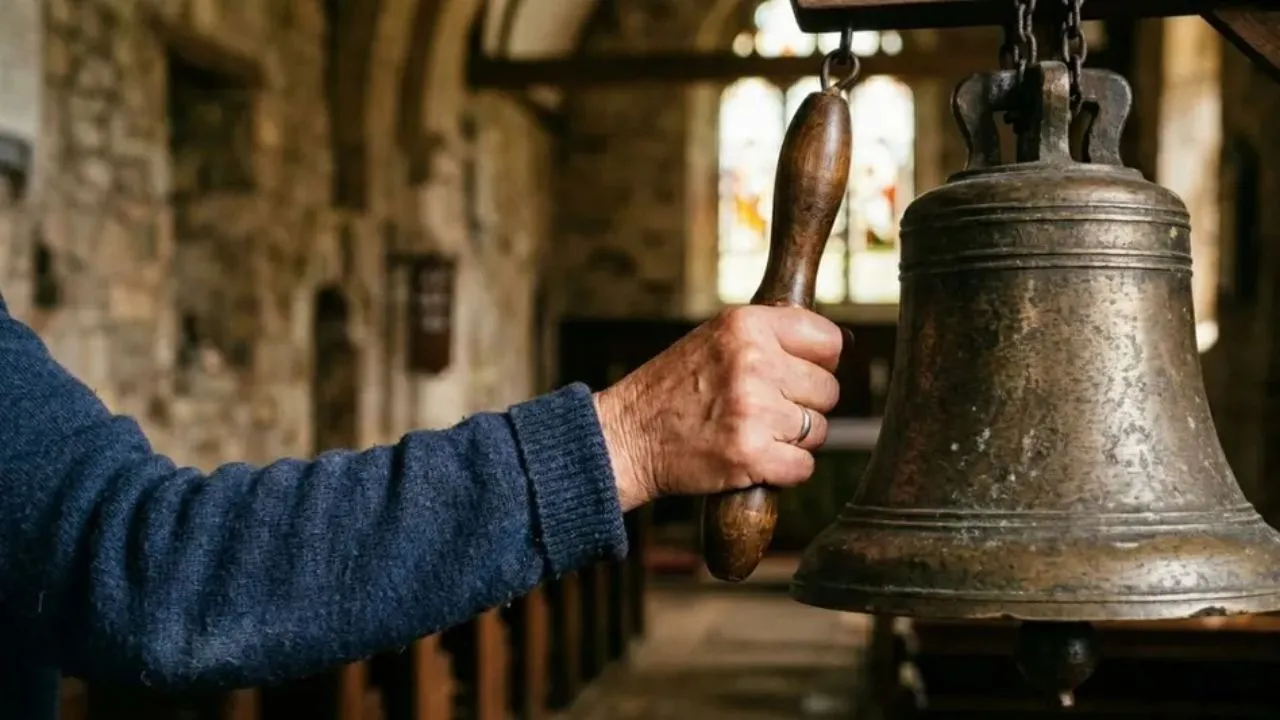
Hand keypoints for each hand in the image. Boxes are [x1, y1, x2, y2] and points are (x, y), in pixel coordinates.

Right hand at [594, 306, 846, 511]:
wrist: (626, 437)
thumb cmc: (672, 389)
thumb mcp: (715, 339)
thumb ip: (769, 336)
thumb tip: (841, 346)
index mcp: (745, 325)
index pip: (828, 340)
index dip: (820, 362)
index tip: (799, 374)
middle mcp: (753, 361)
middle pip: (828, 390)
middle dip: (803, 405)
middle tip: (765, 409)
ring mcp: (753, 408)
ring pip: (817, 429)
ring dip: (793, 439)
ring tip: (753, 432)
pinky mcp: (751, 453)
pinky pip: (803, 466)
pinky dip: (784, 470)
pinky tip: (753, 458)